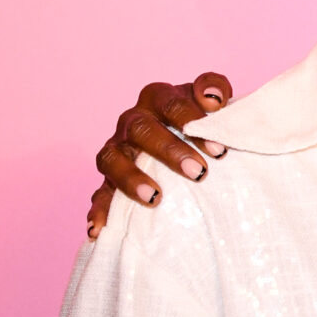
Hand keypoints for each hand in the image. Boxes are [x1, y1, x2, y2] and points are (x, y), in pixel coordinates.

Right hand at [87, 73, 229, 236]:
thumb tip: (213, 98)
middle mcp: (133, 121)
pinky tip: (98, 229)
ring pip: (112, 159)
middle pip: (142, 130)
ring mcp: (118, 149)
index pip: (171, 104)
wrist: (190, 139)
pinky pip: (100, 193)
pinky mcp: (110, 178)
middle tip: (199, 173)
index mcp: (158, 98)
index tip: (219, 149)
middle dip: (170, 151)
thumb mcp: (212, 100)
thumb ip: (214, 87)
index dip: (193, 122)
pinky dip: (99, 210)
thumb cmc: (203, 119)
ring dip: (130, 178)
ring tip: (154, 198)